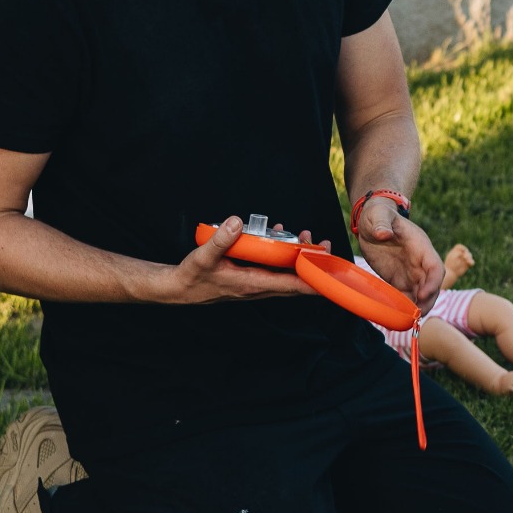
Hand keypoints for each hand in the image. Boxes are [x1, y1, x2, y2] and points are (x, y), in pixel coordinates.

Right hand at [159, 216, 320, 303]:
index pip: (292, 285)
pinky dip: (283, 256)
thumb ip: (221, 240)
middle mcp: (259, 287)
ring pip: (287, 274)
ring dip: (299, 258)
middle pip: (296, 280)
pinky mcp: (252, 280)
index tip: (331, 271)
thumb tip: (237, 222)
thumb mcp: (203, 256)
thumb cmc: (193, 276)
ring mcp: (257, 285)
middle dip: (313, 263)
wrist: (181, 289)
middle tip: (323, 243)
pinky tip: (280, 237)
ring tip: (307, 237)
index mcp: (252, 283)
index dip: (314, 279)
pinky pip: (275, 270)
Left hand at [355, 196, 443, 312]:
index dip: (433, 282)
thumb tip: (383, 234)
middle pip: (432, 284)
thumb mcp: (378, 215)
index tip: (423, 294)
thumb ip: (382, 224)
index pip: (435, 266)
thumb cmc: (378, 214)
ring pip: (422, 293)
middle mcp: (419, 261)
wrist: (372, 221)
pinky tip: (399, 317)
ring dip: (419, 306)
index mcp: (420, 246)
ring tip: (410, 321)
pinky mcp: (399, 279)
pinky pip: (406, 295)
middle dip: (428, 300)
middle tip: (417, 315)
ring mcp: (410, 271)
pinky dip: (405, 306)